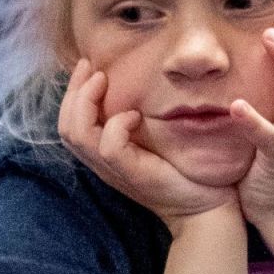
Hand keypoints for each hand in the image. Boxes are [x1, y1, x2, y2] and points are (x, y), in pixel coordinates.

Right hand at [56, 65, 235, 224]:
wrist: (207, 208)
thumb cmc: (186, 171)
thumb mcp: (156, 141)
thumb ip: (140, 122)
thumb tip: (136, 85)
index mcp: (103, 157)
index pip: (69, 123)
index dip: (72, 93)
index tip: (89, 66)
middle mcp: (103, 165)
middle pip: (66, 127)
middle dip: (73, 91)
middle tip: (92, 67)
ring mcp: (116, 171)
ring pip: (77, 135)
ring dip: (86, 101)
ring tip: (104, 80)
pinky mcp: (135, 175)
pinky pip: (108, 147)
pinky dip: (116, 125)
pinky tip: (135, 114)